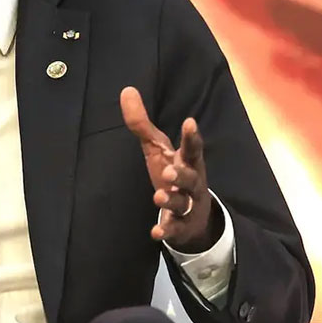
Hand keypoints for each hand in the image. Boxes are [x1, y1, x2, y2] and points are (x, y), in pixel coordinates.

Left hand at [119, 87, 220, 252]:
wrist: (195, 217)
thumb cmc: (174, 174)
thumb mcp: (158, 148)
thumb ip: (142, 123)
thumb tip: (126, 90)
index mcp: (187, 161)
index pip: (191, 147)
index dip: (191, 136)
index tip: (190, 122)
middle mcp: (192, 182)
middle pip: (191, 178)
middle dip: (182, 175)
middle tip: (170, 171)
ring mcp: (189, 205)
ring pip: (183, 203)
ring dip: (171, 200)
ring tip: (158, 196)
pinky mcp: (182, 226)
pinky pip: (175, 229)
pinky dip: (167, 231)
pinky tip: (156, 233)